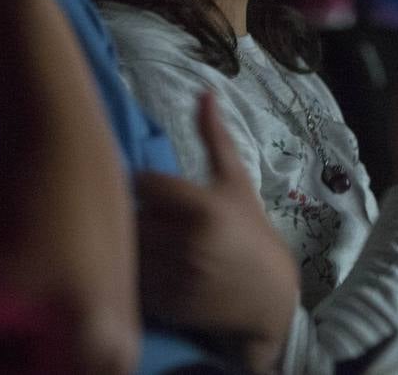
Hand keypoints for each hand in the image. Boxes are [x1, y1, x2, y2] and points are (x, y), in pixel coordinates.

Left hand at [137, 93, 297, 371]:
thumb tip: (205, 92)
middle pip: (129, 217)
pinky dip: (135, 276)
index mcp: (203, 206)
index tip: (149, 189)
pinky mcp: (169, 306)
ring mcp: (177, 277)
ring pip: (127, 251)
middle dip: (134, 215)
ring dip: (130, 246)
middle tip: (150, 218)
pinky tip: (154, 269)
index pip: (142, 183)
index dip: (142, 184)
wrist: (270, 295)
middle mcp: (189, 242)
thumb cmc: (250, 229)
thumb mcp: (236, 182)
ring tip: (150, 243)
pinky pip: (132, 283)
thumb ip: (215, 138)